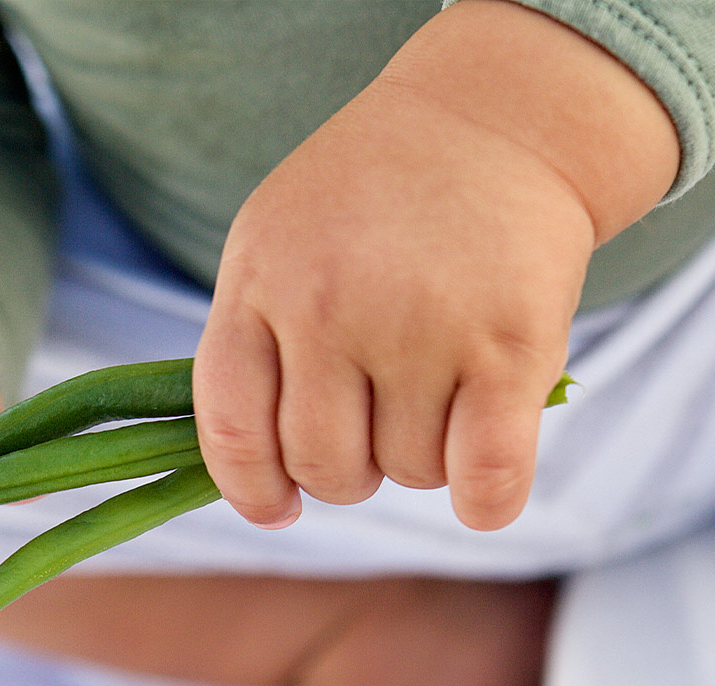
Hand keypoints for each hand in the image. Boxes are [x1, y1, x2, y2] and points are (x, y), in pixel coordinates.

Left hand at [193, 0, 678, 531]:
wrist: (493, 121)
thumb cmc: (368, 203)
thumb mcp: (273, 244)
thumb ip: (250, 347)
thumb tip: (255, 480)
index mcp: (258, 282)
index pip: (230, 430)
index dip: (250, 490)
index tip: (275, 509)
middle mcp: (330, 306)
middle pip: (323, 466)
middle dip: (345, 473)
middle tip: (371, 431)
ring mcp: (421, 325)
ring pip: (407, 473)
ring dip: (419, 461)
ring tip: (432, 395)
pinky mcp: (510, 345)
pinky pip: (486, 477)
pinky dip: (484, 503)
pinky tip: (481, 490)